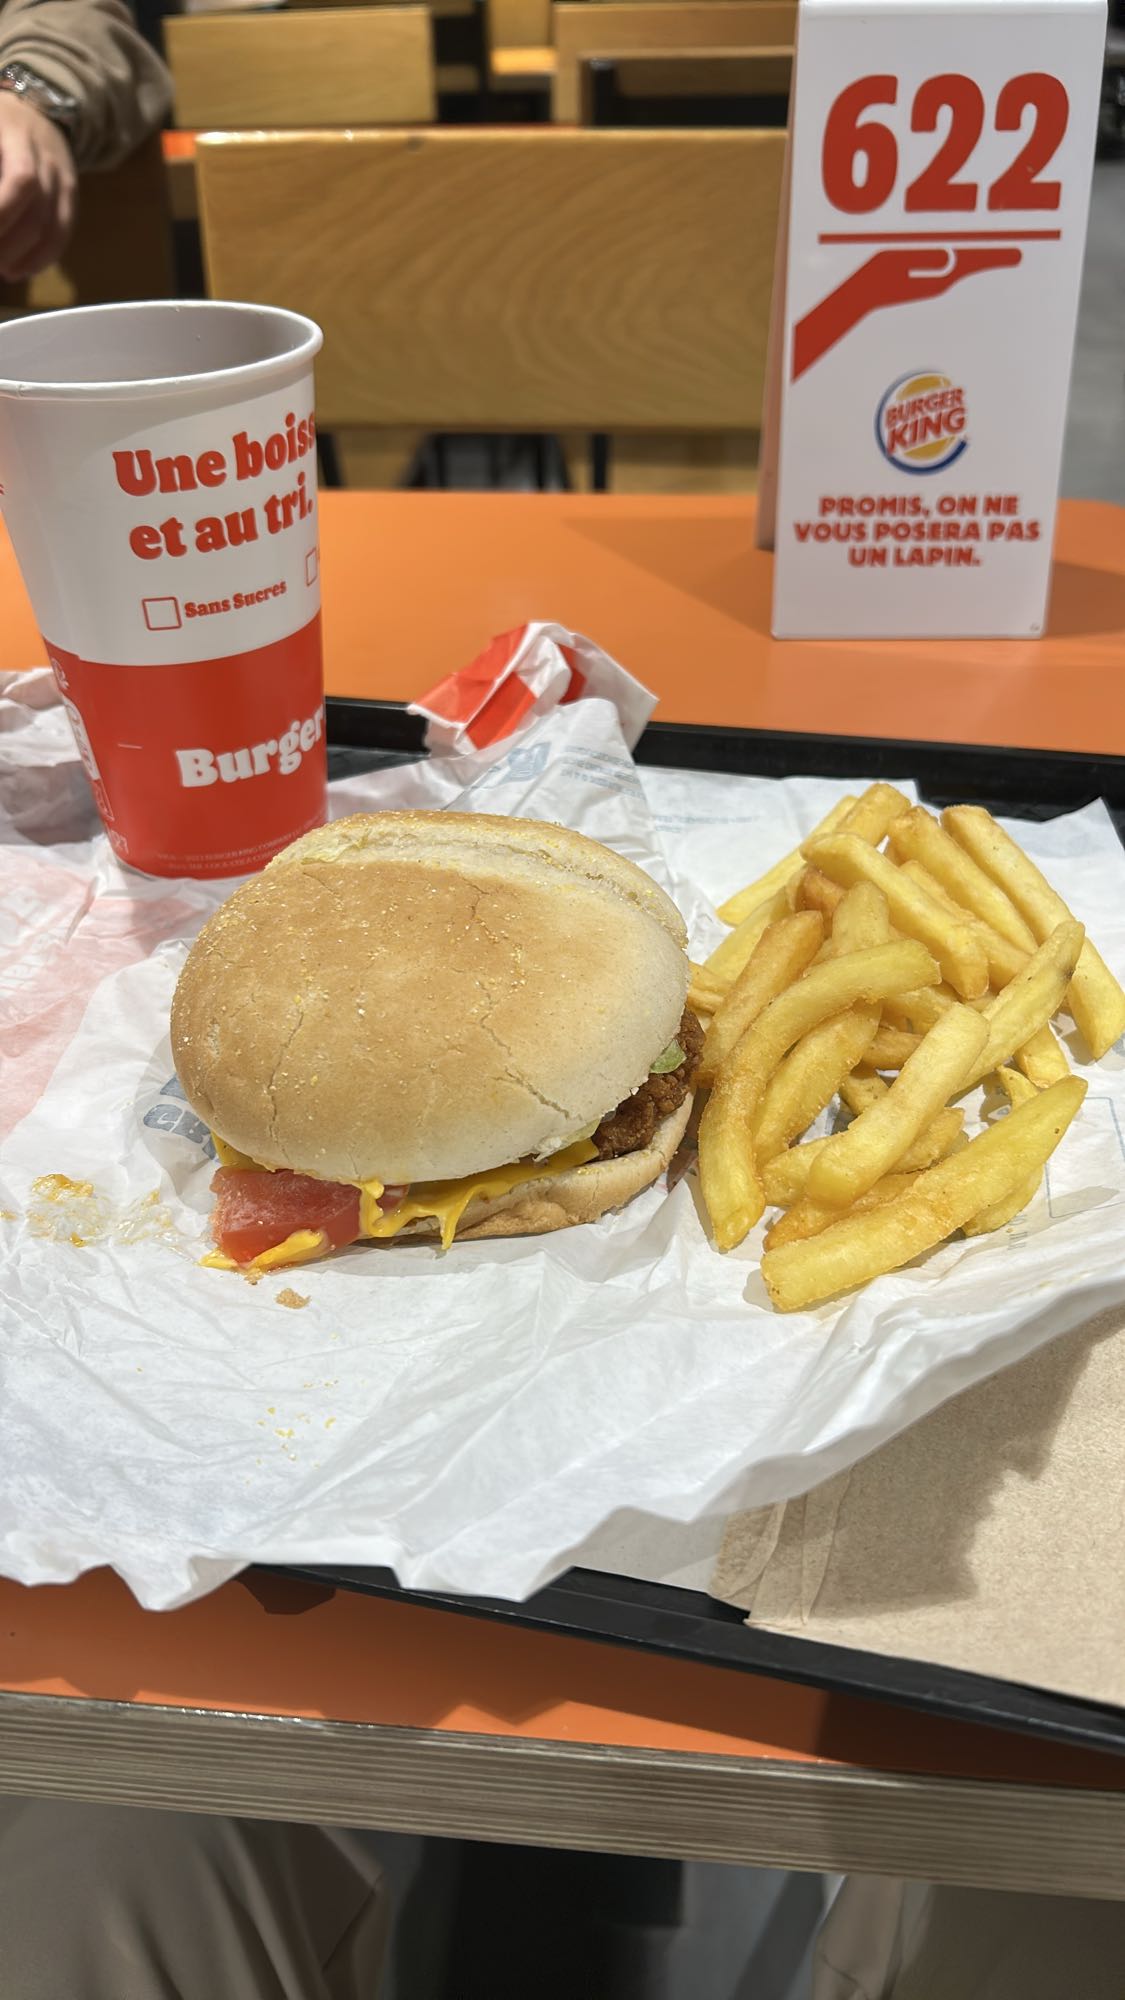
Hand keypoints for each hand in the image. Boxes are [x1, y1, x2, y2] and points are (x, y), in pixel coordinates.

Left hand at [0, 91, 75, 281]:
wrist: (37, 109)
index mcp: (17, 135)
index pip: (21, 181)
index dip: (3, 212)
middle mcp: (47, 159)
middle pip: (35, 213)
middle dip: (5, 243)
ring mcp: (64, 179)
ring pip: (51, 229)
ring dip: (21, 257)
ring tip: (0, 270)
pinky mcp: (71, 196)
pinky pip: (62, 234)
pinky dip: (40, 259)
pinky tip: (18, 270)